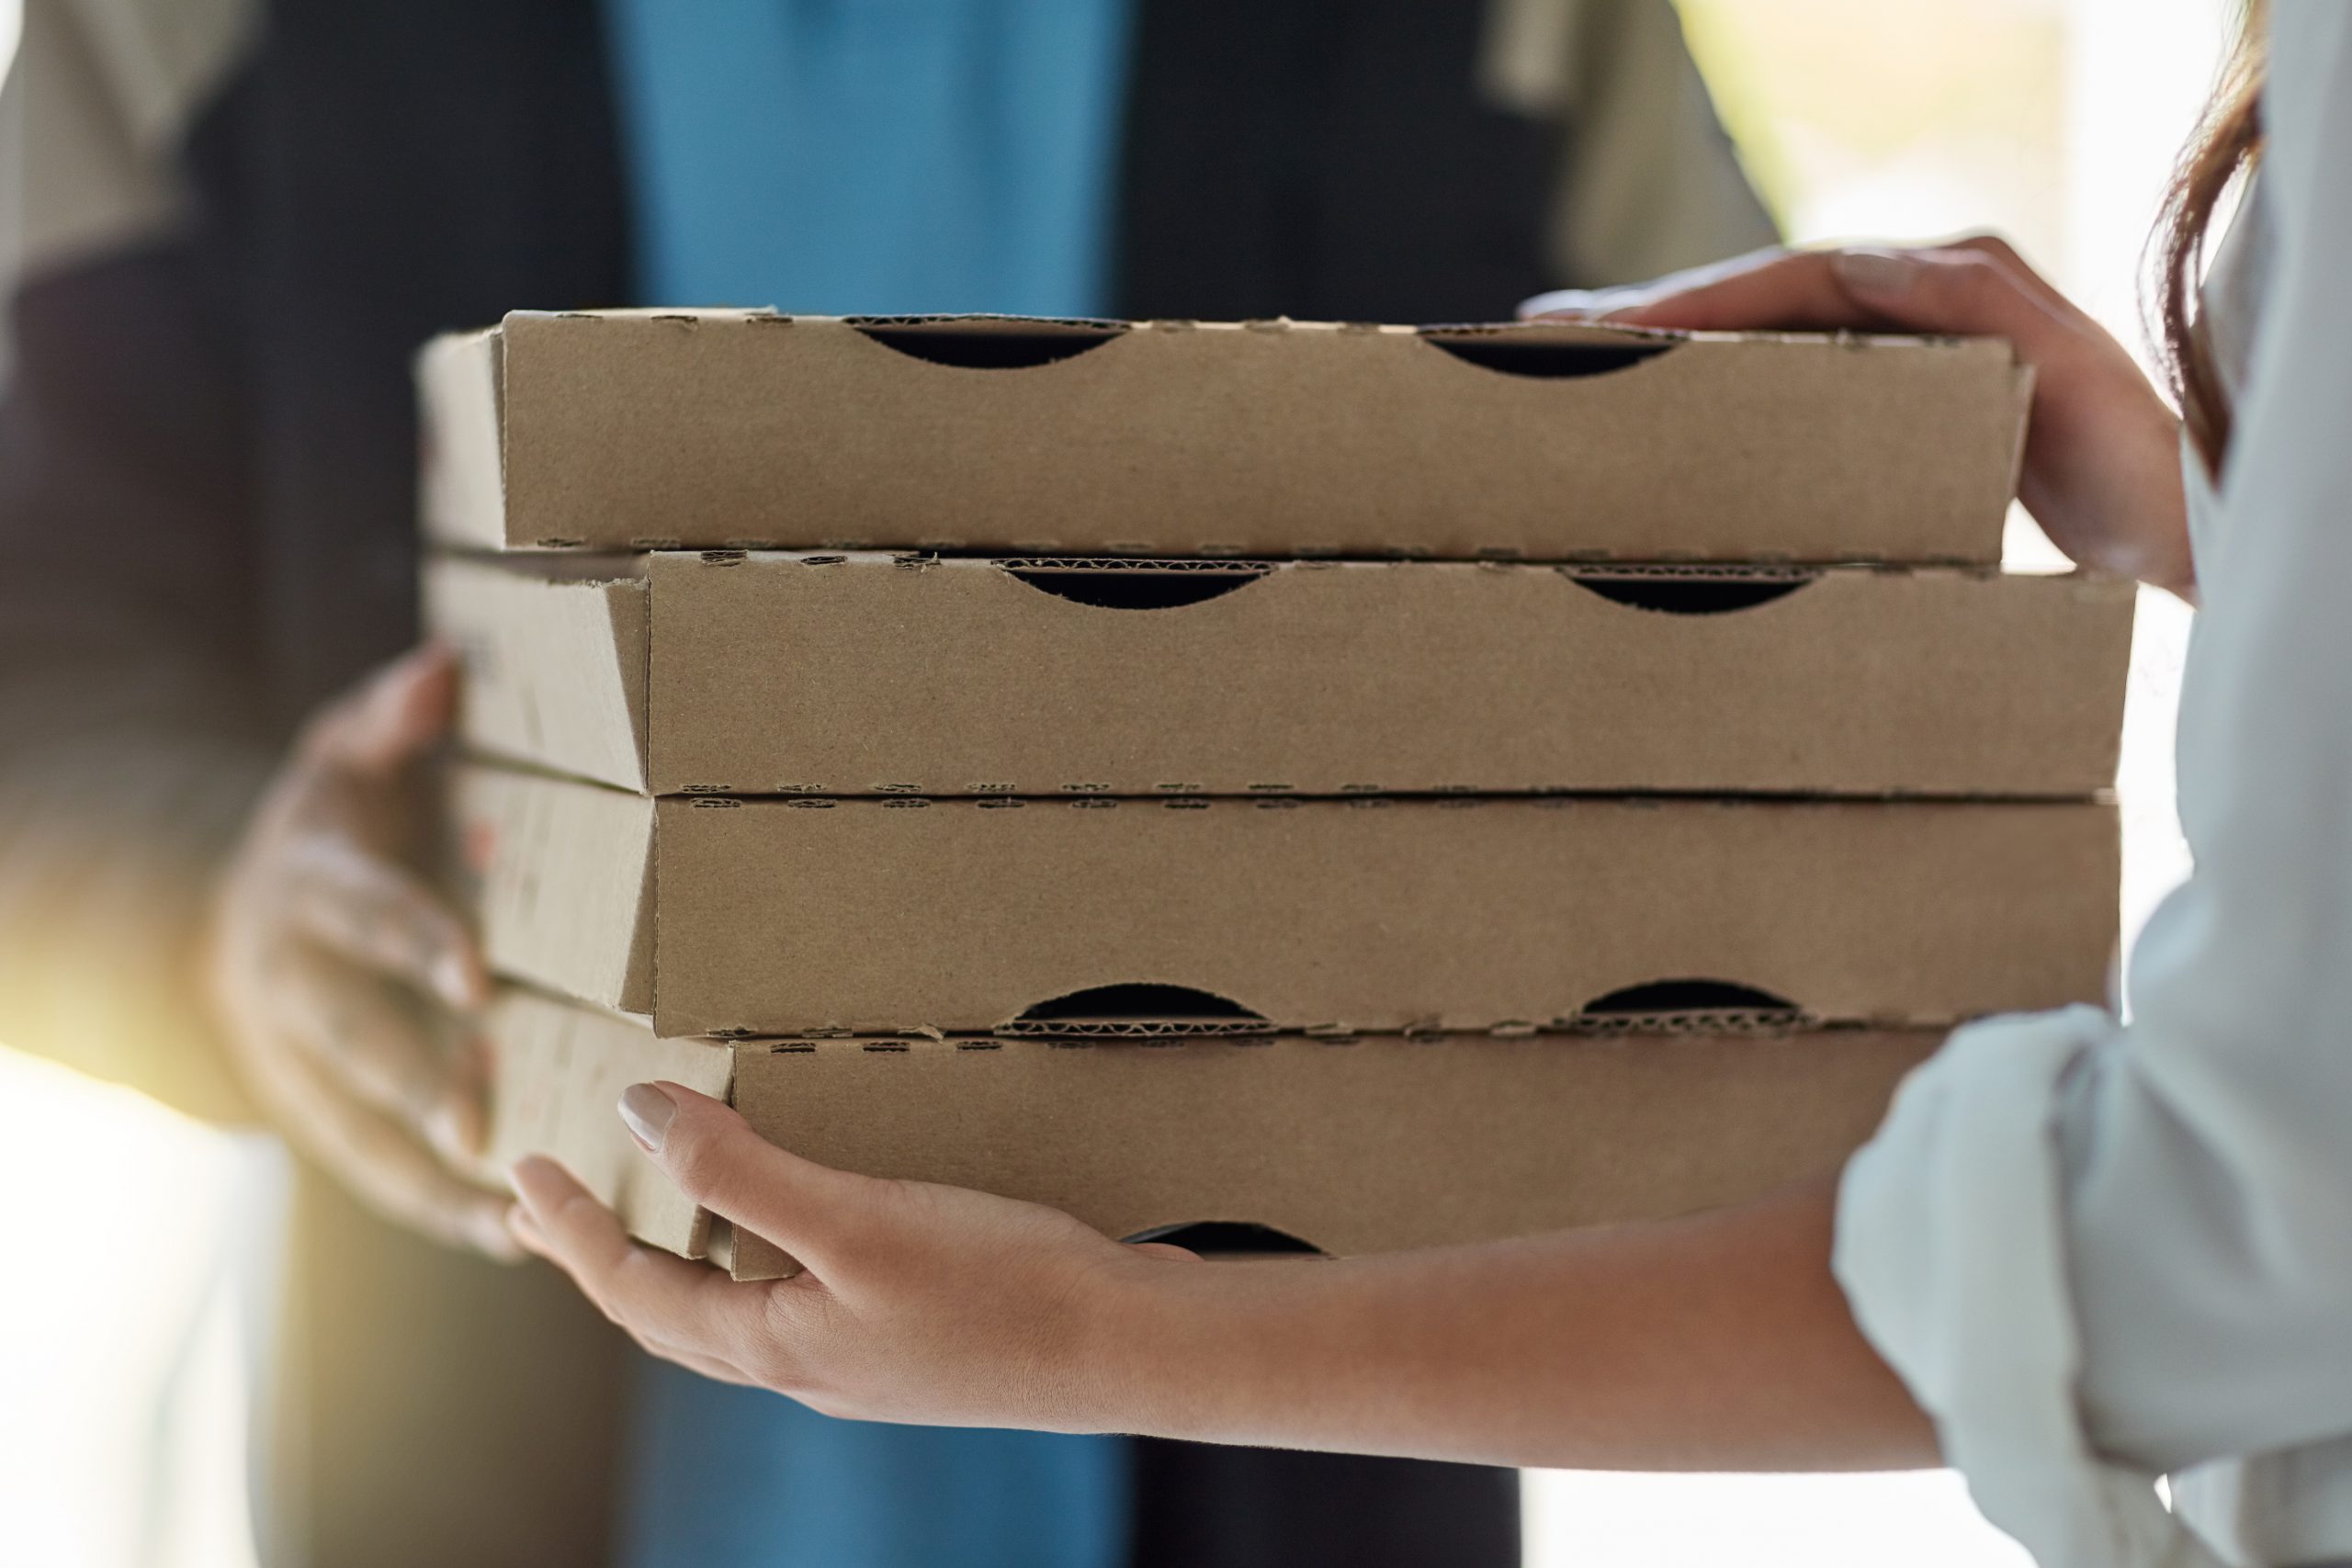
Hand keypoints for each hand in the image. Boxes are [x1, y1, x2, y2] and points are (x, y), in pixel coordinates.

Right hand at [205, 644, 516, 1258]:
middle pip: (348, 1038)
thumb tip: (442, 670)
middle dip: (412, 1079)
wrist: (239, 916)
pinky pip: (373, 1172)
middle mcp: (290, 984)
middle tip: (482, 1121)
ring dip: (433, 1173)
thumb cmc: (329, 825)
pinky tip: (514, 1240)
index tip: (474, 978)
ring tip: (517, 1213)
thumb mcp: (343, 755)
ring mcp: (296, 1060)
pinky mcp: (317, 1115)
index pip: (360, 915)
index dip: (411, 942)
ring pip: (356, 1127)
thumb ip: (390, 720)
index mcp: (306, 889)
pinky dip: (438, 1210)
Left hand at [506, 1082, 1198, 1424]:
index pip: (632, 1289)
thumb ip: (743, 1170)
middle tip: (545, 1209)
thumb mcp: (856, 1218)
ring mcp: (859, 1362)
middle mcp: (804, 1366)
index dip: (569, 1231)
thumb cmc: (998, 1287)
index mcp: (774, 1344)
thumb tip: (639, 1113)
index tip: (519, 1171)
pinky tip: (790, 1232)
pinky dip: (754, 1261)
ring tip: (654, 1215)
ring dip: (673, 1264)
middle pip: (667, 1315)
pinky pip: (795, 1303)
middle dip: (599, 1259)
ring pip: (731, 1315)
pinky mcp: (911, 1343)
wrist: (1126, 1349)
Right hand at [1525, 238, 2196, 598]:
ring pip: (1768, 337)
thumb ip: (1978, 305)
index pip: (1791, 278)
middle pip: (1762, 297)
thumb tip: (1863, 264)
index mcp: (1949, 277)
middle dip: (1655, 313)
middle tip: (1549, 334)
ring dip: (1677, 348)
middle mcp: (1926, 296)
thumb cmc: (2140, 471)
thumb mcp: (2070, 376)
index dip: (1691, 299)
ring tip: (1585, 366)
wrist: (2189, 526)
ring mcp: (1912, 346)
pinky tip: (1676, 417)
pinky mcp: (1910, 399)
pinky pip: (1795, 382)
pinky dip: (1725, 390)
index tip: (1604, 327)